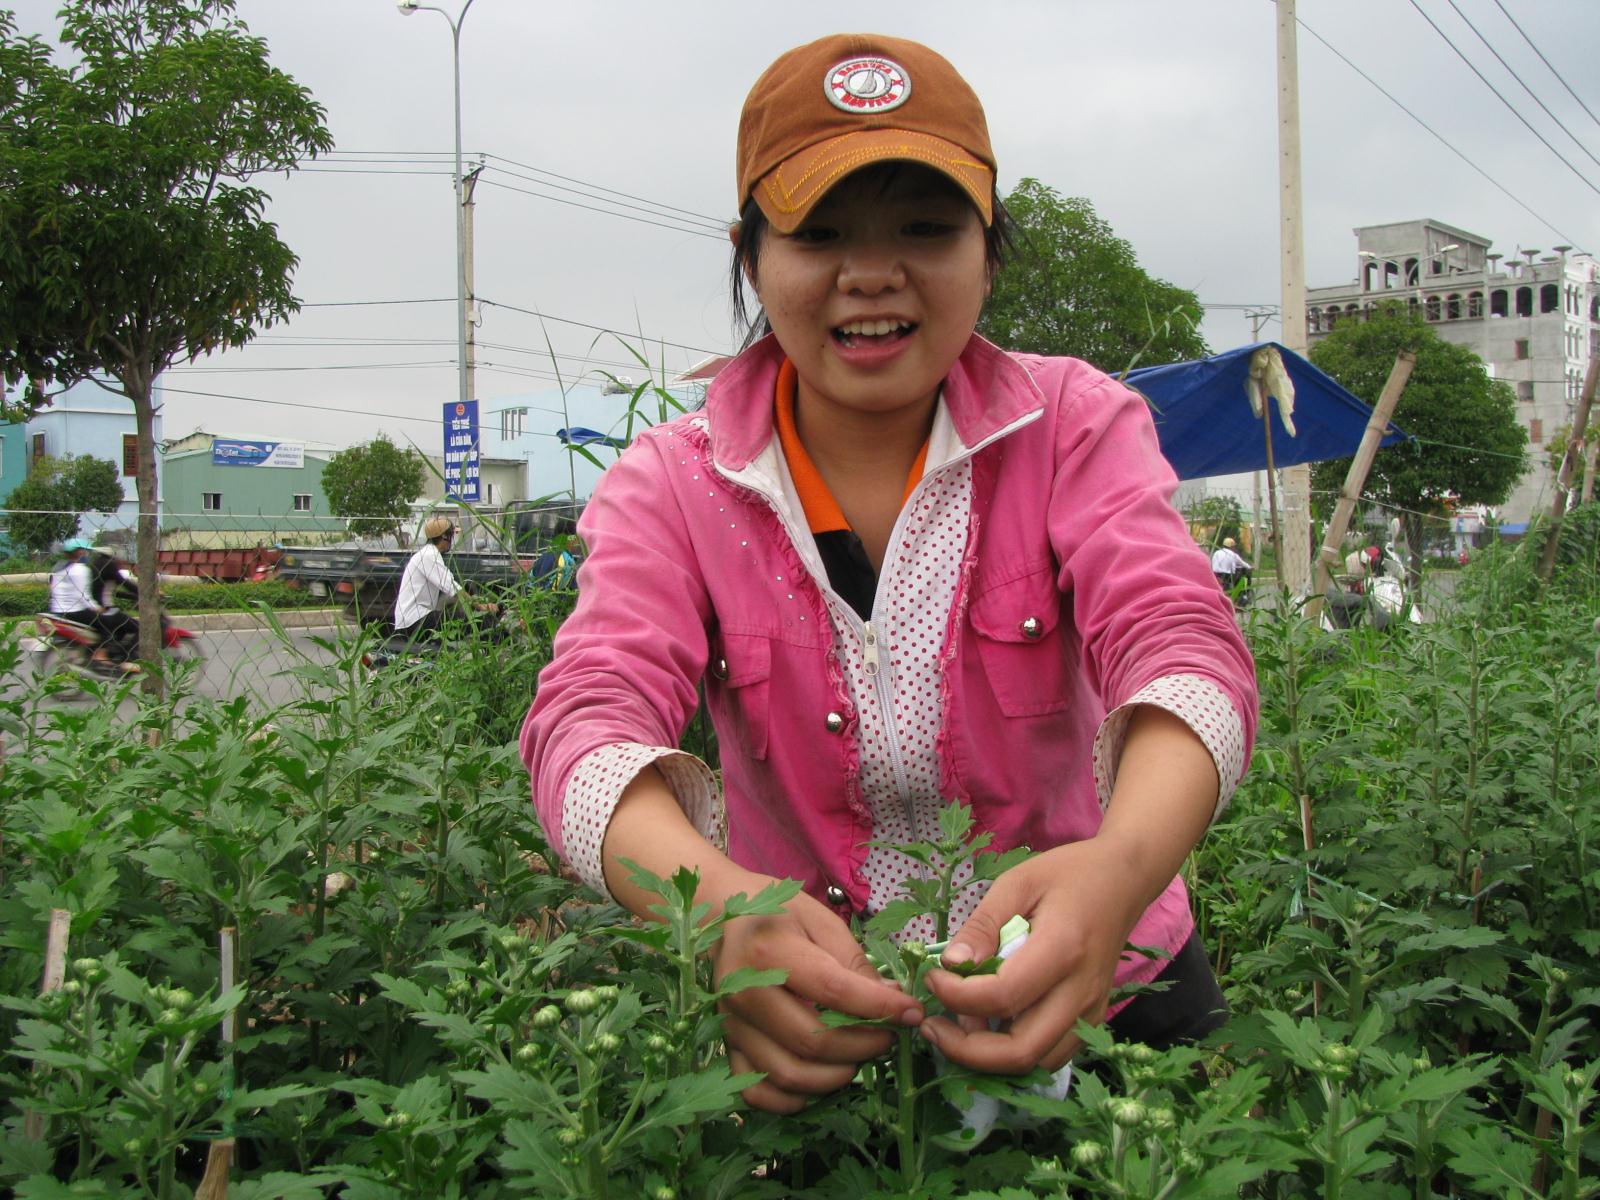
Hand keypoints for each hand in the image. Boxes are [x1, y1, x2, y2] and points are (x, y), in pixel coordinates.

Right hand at [717, 889, 921, 1112]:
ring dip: (836, 1076)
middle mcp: (744, 993)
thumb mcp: (820, 919)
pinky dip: (793, 1099)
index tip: (913, 1013)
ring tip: (859, 1056)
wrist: (720, 920)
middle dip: (864, 1046)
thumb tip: (892, 1000)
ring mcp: (731, 1025)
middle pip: (813, 1041)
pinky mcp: (726, 1046)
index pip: (833, 991)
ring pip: (789, 1074)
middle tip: (887, 1037)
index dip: (880, 1007)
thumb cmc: (777, 916)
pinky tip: (819, 1078)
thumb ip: (854, 961)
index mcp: (769, 952)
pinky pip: (758, 1092)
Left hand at [918, 839, 1146, 1074]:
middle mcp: (1081, 990)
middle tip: (933, 1026)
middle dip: (966, 1049)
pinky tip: (989, 1027)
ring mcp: (1091, 1011)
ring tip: (956, 1026)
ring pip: (1036, 1062)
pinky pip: (1050, 1055)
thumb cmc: (1068, 875)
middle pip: (1021, 1051)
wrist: (1123, 881)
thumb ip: (982, 926)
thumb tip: (949, 965)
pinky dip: (1014, 1053)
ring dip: (989, 1058)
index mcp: (1062, 949)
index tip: (932, 978)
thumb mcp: (1017, 884)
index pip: (1003, 996)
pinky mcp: (1092, 1019)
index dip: (957, 997)